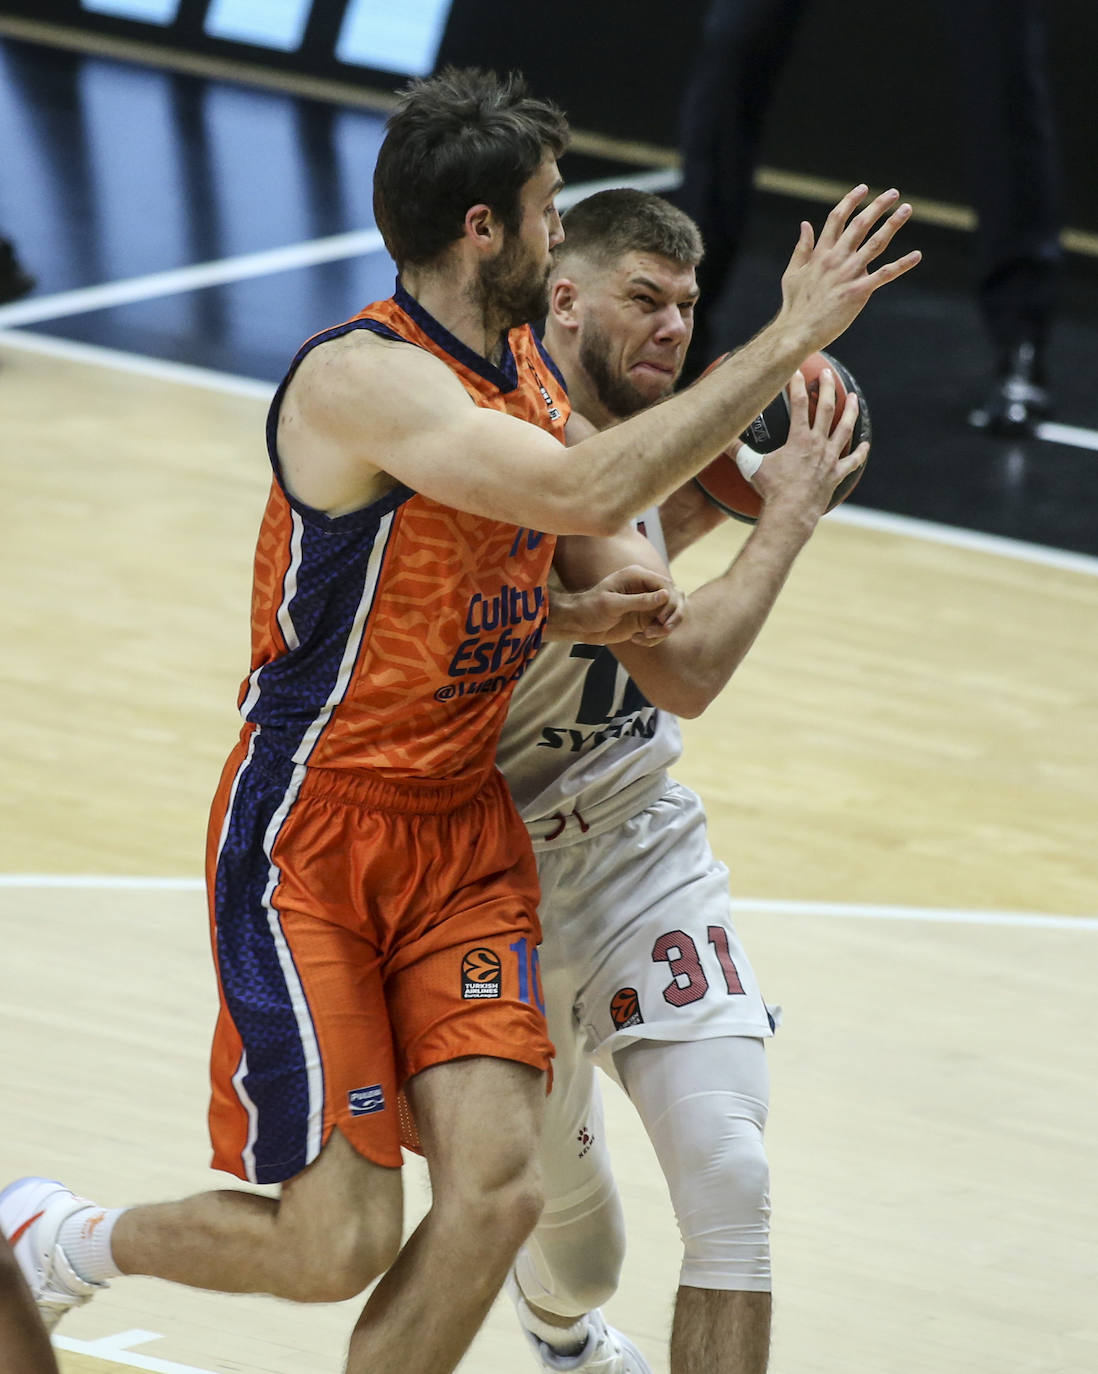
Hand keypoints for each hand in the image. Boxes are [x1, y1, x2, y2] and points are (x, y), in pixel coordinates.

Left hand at [546, 565, 685, 645]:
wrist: (579, 624)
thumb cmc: (590, 609)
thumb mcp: (614, 604)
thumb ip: (640, 600)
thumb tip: (667, 594)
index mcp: (637, 576)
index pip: (666, 585)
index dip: (670, 602)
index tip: (662, 619)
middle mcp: (645, 588)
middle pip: (675, 598)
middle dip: (673, 616)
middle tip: (662, 630)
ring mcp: (646, 604)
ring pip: (670, 615)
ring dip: (664, 629)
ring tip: (645, 636)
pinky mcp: (644, 618)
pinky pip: (661, 628)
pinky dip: (655, 637)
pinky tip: (637, 639)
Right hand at [747, 368, 867, 523]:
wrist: (791, 513)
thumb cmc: (772, 490)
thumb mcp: (751, 467)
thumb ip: (737, 450)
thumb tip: (720, 439)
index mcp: (799, 438)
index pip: (800, 404)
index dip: (797, 385)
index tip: (797, 370)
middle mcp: (818, 444)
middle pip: (827, 409)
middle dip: (827, 388)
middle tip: (828, 373)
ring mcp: (829, 459)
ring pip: (845, 429)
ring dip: (850, 411)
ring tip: (853, 397)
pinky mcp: (836, 475)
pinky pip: (851, 461)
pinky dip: (859, 453)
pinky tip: (865, 444)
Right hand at [779, 185, 920, 351]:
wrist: (797, 332)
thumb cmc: (794, 305)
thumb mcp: (792, 272)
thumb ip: (801, 248)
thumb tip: (805, 224)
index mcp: (820, 253)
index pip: (837, 219)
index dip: (850, 201)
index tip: (862, 189)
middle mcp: (835, 259)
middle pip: (859, 225)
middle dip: (877, 206)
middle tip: (893, 193)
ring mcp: (848, 275)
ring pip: (875, 243)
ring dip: (892, 224)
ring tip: (906, 210)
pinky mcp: (858, 292)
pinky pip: (884, 275)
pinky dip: (902, 265)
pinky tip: (916, 255)